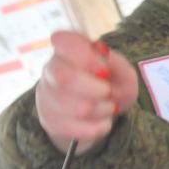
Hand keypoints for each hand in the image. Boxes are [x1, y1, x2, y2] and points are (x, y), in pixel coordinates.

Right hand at [34, 30, 136, 153]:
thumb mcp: (122, 73)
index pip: (62, 40)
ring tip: (108, 107)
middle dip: (96, 88)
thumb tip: (105, 66)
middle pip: (64, 77)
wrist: (95, 115)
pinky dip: (99, 126)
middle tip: (108, 91)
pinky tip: (102, 121)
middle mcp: (51, 70)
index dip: (84, 54)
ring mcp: (46, 97)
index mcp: (67, 50)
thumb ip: (119, 66)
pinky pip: (78, 128)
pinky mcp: (49, 121)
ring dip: (103, 109)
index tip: (103, 67)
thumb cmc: (108, 84)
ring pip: (77, 108)